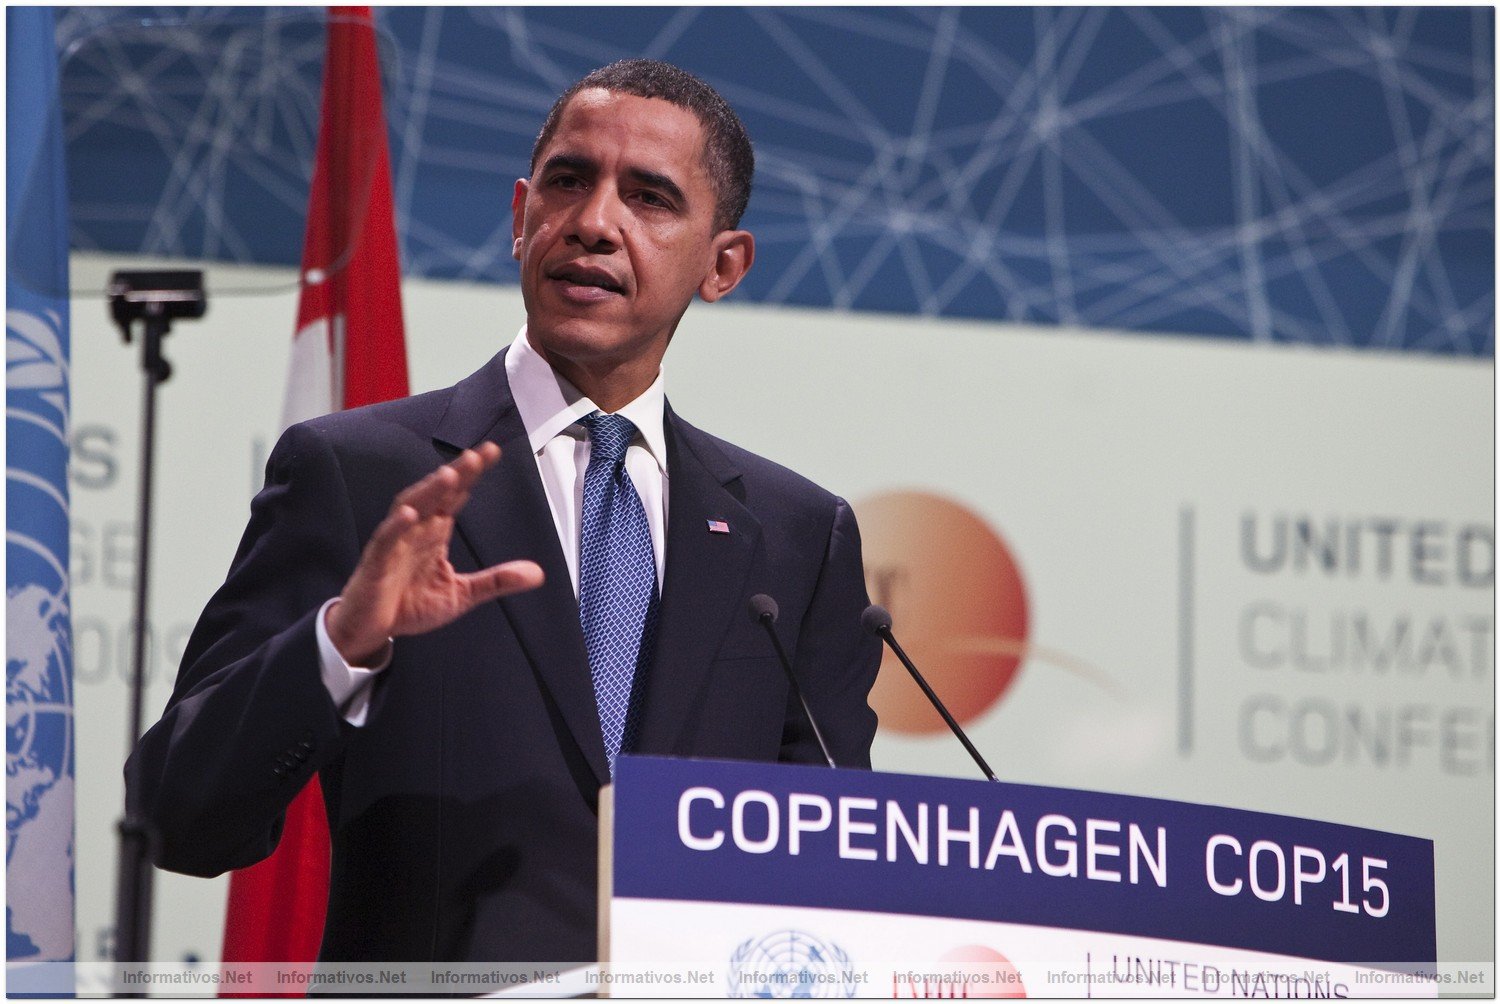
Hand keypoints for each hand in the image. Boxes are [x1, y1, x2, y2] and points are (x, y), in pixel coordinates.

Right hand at [326, 443, 543, 664]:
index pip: (456, 495)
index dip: (472, 474)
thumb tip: (537, 573)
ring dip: (428, 491)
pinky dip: (396, 526)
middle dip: (456, 473)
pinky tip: (409, 514)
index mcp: (435, 532)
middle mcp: (416, 530)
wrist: (372, 628)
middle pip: (436, 494)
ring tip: (449, 475)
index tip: (492, 452)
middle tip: (477, 455)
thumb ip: (497, 580)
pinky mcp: (377, 562)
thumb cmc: (410, 604)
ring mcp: (395, 543)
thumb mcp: (463, 594)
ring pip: (411, 507)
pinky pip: (385, 539)